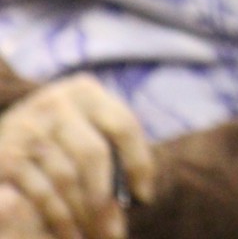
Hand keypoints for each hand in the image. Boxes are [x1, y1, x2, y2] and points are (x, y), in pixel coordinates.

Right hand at [0, 74, 152, 238]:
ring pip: (66, 179)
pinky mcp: (5, 157)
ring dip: (84, 216)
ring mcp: (26, 128)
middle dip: (107, 199)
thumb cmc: (63, 134)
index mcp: (85, 90)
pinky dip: (59, 220)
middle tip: (116, 231)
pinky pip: (40, 195)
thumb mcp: (87, 124)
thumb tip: (139, 193)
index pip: (123, 125)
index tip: (144, 196)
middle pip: (93, 155)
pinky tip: (71, 234)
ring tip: (98, 234)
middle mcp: (55, 103)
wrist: (9, 130)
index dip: (139, 163)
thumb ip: (113, 145)